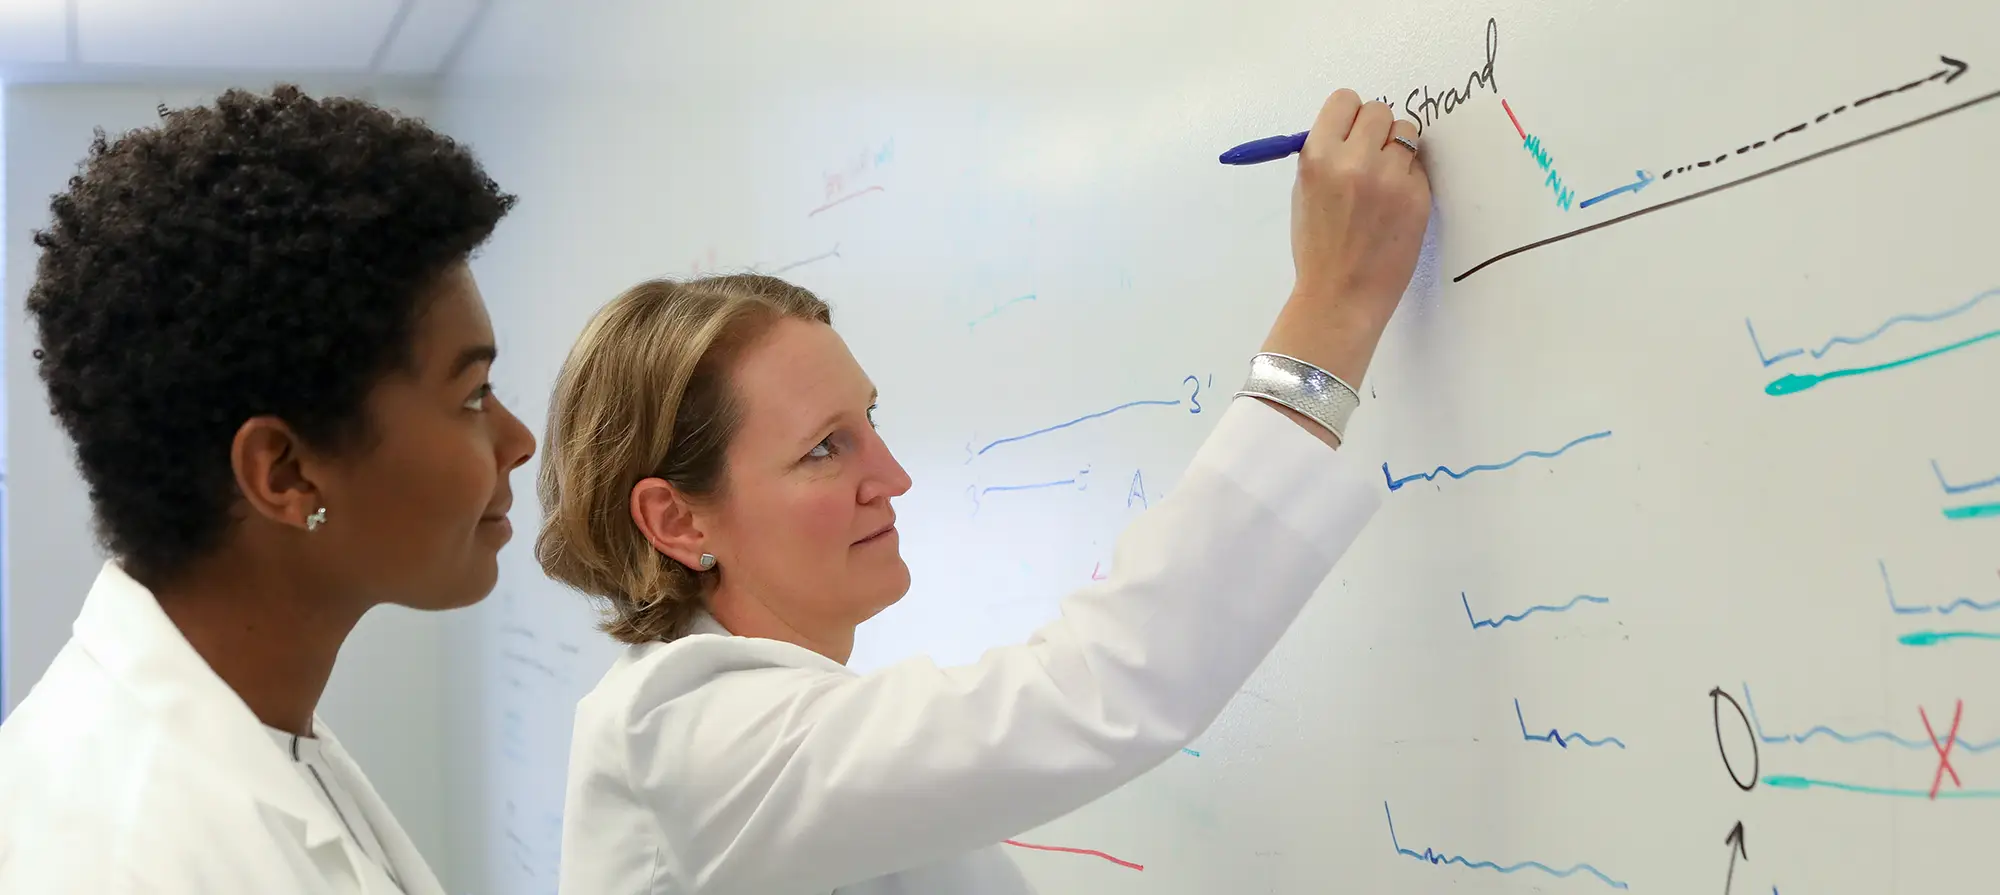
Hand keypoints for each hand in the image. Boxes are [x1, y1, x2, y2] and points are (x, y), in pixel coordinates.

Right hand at [1262, 88, 1431, 389]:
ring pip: (1407, 133)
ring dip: (1397, 149)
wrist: (1341, 296)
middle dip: (1376, 130)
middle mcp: (1355, 160)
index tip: (1351, 132)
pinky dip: (1409, 178)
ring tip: (1385, 179)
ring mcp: (1391, 178)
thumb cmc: (1317, 248)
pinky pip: (1419, 166)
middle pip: (1380, 111)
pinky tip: (1396, 204)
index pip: (1345, 100)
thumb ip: (1326, 156)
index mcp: (1318, 157)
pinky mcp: (1418, 196)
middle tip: (1370, 157)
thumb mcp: (1303, 193)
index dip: (1349, 115)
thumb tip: (1351, 130)